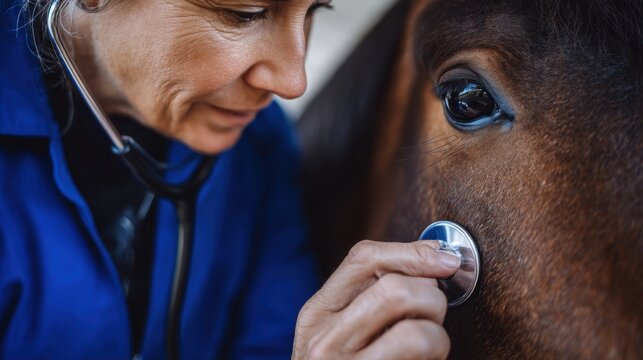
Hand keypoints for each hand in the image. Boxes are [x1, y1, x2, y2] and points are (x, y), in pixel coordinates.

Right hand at [293, 240, 460, 359]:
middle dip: (432, 299)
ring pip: (418, 333)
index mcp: (316, 314)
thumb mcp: (337, 329)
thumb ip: (370, 293)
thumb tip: (435, 257)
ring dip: (439, 337)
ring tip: (429, 347)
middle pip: (397, 291)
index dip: (413, 254)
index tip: (445, 261)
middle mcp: (325, 343)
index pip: (364, 259)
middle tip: (431, 316)